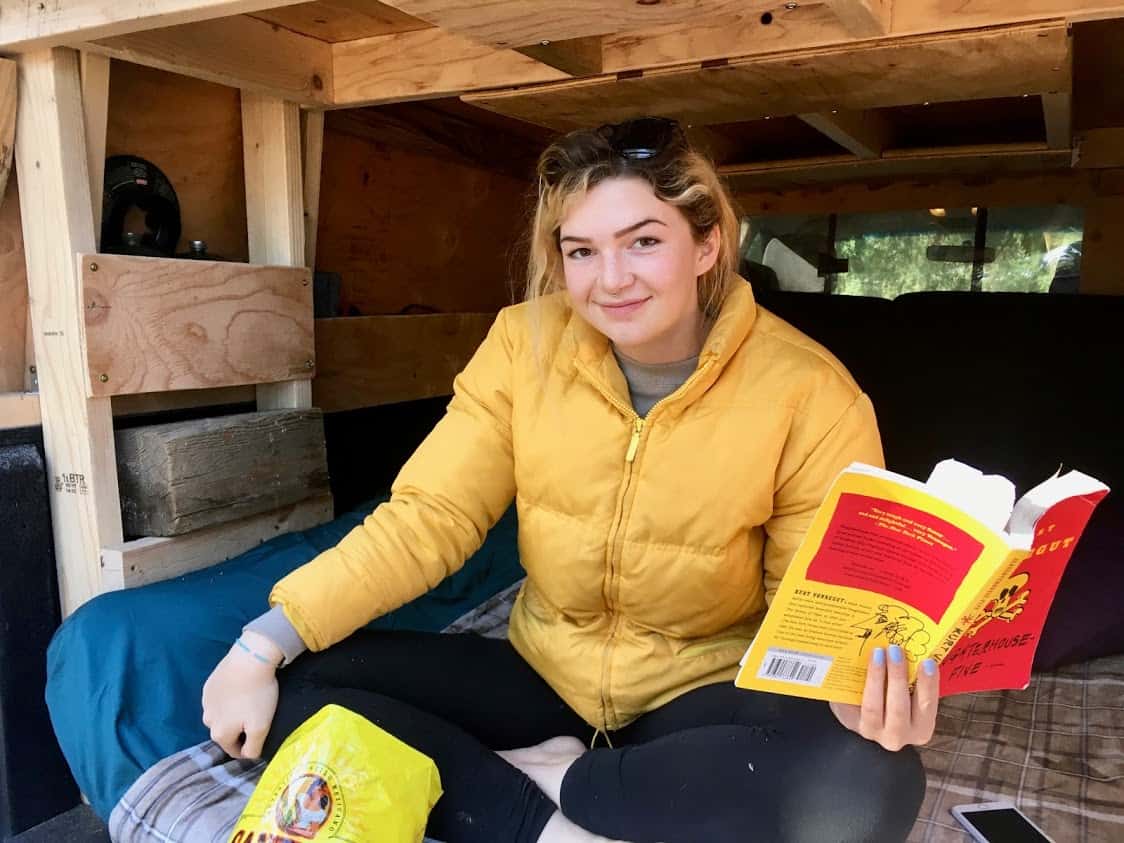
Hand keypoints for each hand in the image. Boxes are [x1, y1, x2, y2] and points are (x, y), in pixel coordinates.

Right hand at [201, 631, 280, 758]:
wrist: (249, 660)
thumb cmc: (257, 695)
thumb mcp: (261, 727)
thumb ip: (253, 747)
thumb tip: (248, 756)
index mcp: (220, 734)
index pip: (234, 751)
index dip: (248, 747)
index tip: (260, 737)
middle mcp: (207, 721)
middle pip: (226, 734)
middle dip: (239, 731)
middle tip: (256, 717)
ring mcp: (206, 702)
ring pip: (221, 716)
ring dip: (232, 714)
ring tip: (249, 703)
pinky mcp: (208, 686)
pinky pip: (218, 700)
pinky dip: (228, 699)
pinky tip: (240, 691)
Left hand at [829, 644, 938, 750]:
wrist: (864, 714)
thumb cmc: (894, 699)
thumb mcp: (910, 694)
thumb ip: (914, 678)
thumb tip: (917, 647)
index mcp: (920, 728)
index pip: (926, 707)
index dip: (928, 685)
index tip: (927, 662)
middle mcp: (898, 736)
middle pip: (898, 708)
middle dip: (897, 677)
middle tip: (895, 650)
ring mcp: (873, 732)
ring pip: (873, 707)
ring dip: (876, 677)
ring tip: (877, 653)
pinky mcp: (852, 723)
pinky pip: (850, 702)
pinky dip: (853, 682)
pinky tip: (853, 663)